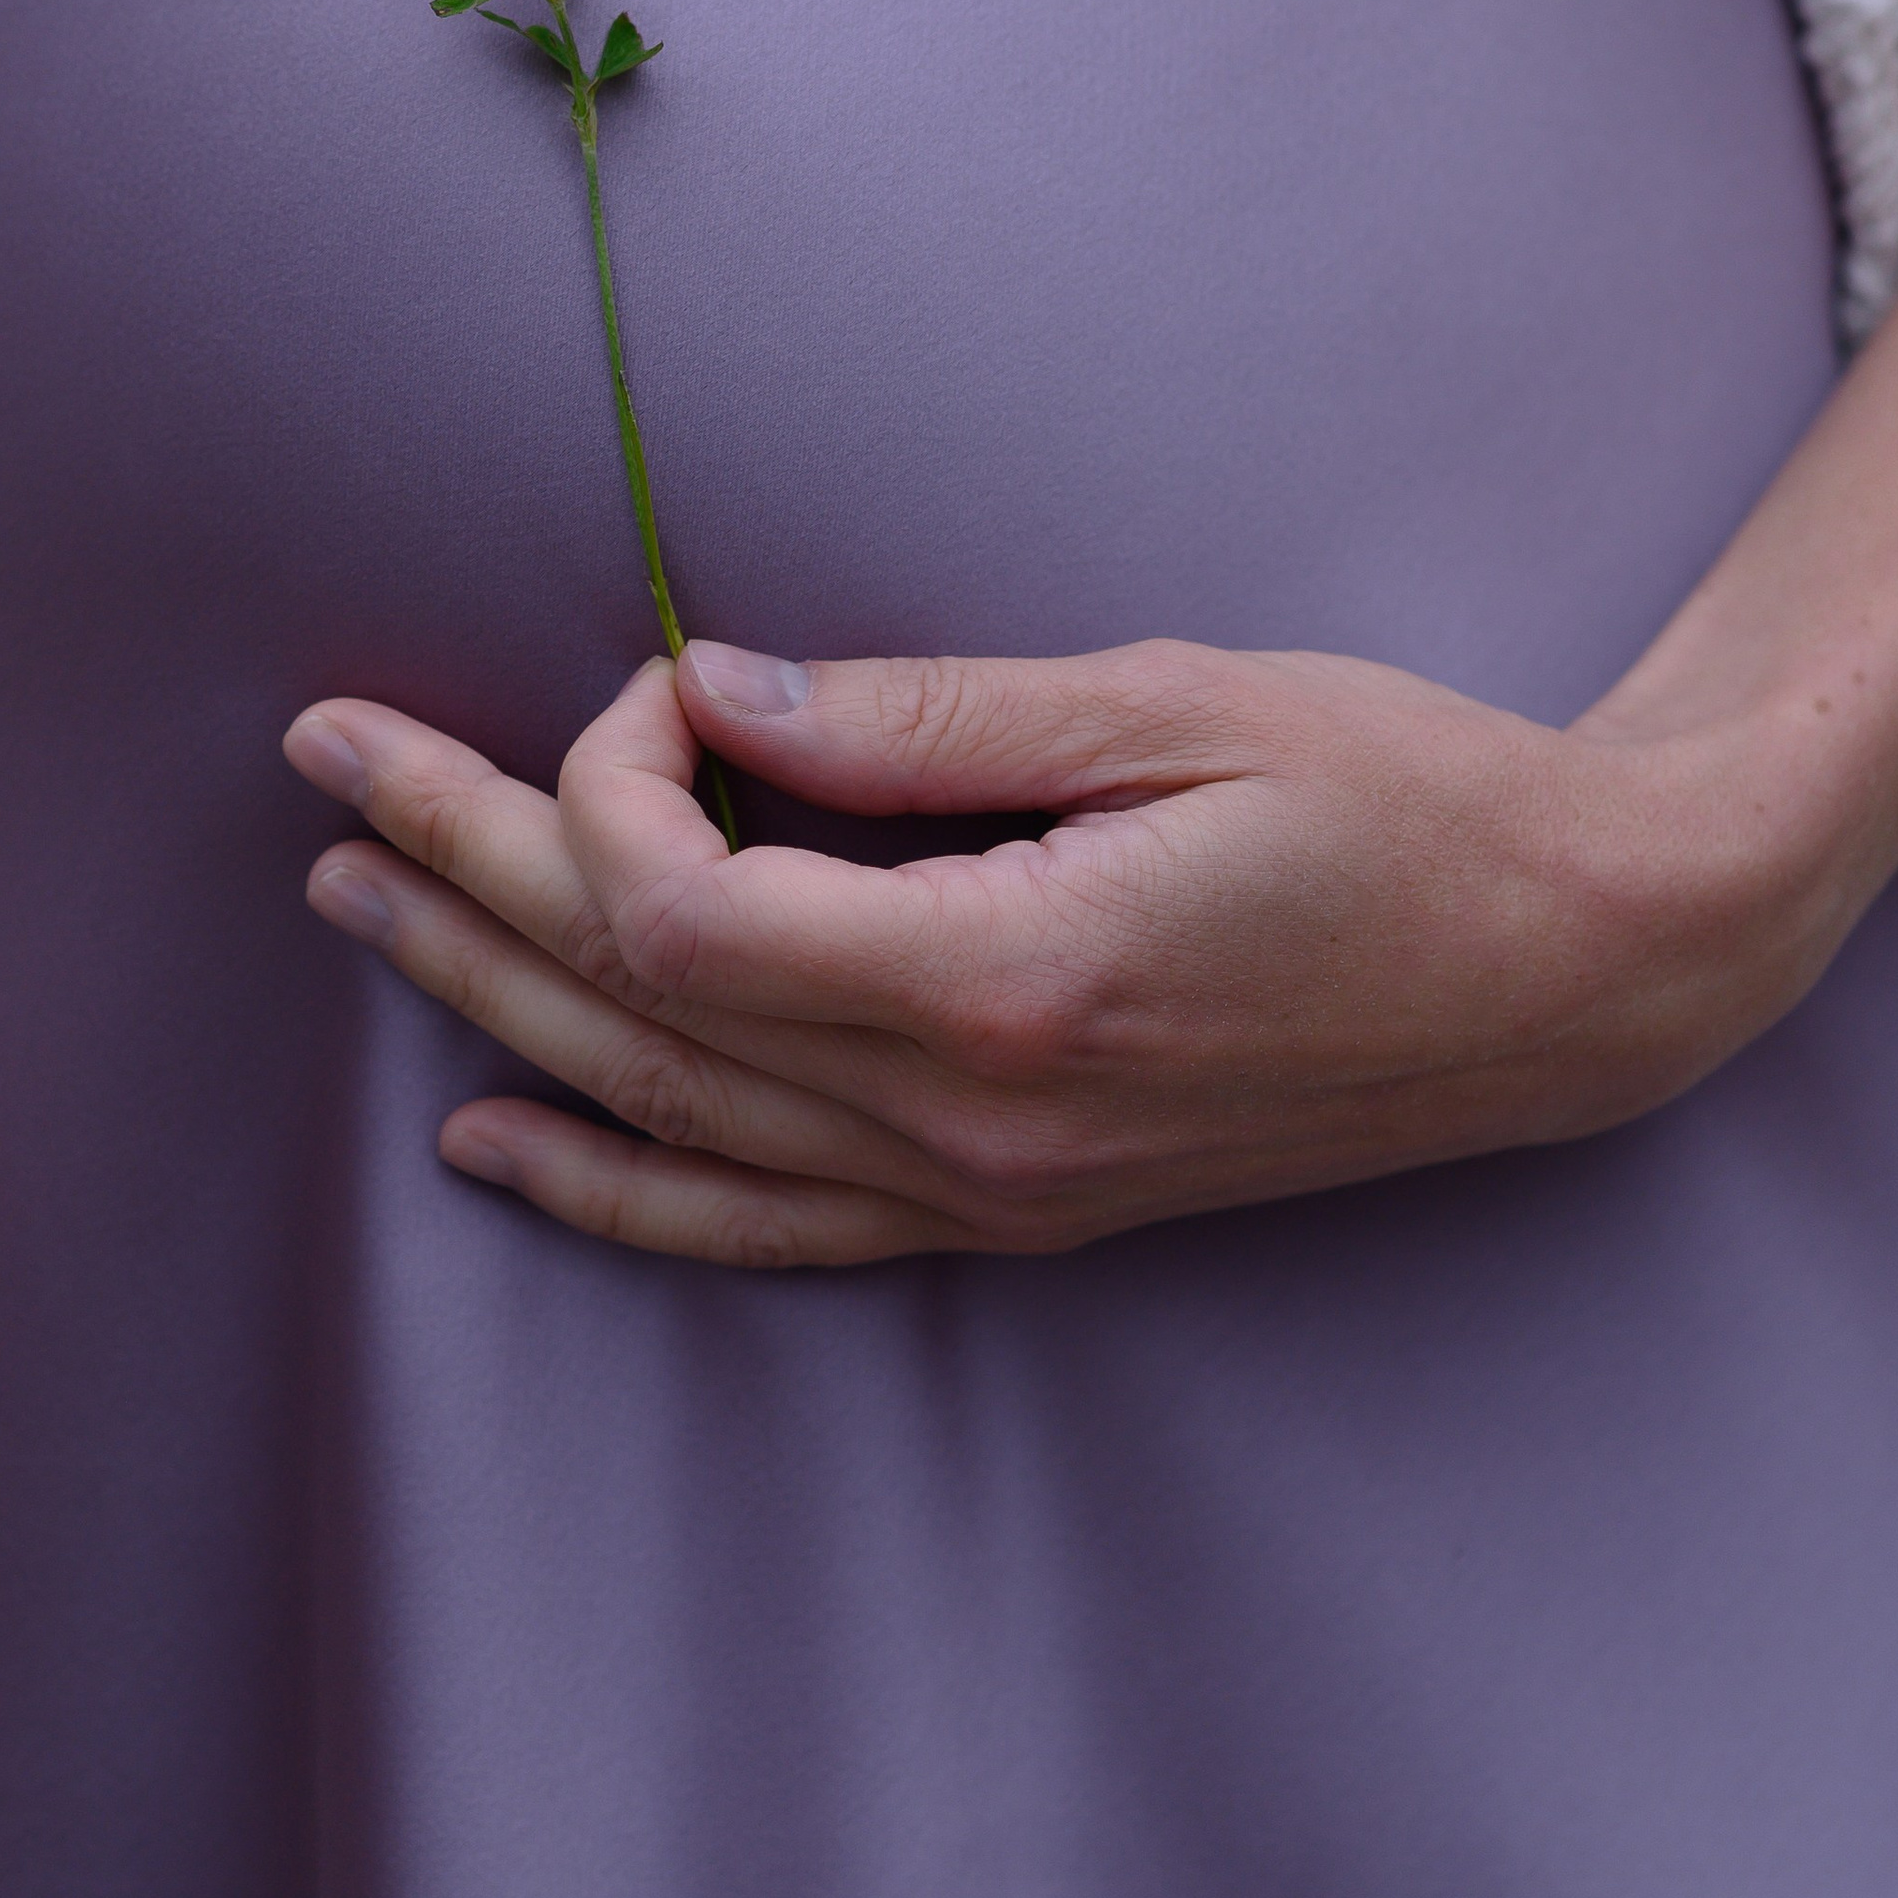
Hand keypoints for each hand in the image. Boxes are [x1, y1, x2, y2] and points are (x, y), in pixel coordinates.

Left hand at [281, 638, 1859, 1265]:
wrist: (1576, 964)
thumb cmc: (1402, 798)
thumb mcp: (1169, 705)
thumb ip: (912, 714)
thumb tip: (700, 682)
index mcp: (1003, 981)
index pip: (688, 906)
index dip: (606, 780)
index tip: (645, 674)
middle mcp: (973, 1122)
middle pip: (638, 1005)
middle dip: (458, 874)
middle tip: (322, 767)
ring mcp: (991, 1189)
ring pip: (670, 1117)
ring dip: (493, 1007)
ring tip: (355, 910)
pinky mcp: (1017, 1207)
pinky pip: (768, 1223)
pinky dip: (619, 1188)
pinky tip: (501, 1143)